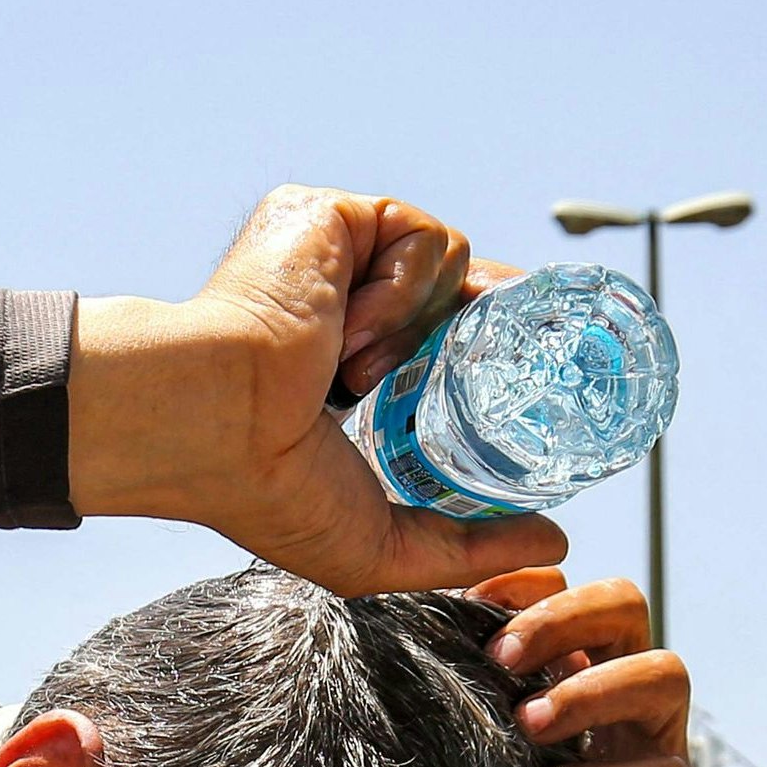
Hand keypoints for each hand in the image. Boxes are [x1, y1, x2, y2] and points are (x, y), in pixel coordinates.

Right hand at [70, 187, 570, 594]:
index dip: (492, 358)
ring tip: (359, 374)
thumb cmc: (263, 490)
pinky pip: (423, 237)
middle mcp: (345, 308)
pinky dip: (404, 290)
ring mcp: (340, 260)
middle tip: (503, 369)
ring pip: (452, 265)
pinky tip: (352, 331)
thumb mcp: (378, 544)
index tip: (530, 386)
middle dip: (495, 325)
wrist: (212, 420)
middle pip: (462, 292)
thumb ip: (466, 547)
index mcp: (348, 372)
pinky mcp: (334, 219)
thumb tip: (554, 543)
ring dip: (421, 326)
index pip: (445, 345)